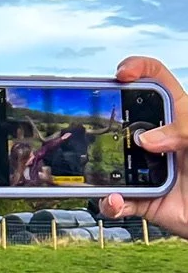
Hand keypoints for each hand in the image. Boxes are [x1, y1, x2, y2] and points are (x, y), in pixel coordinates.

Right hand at [100, 58, 187, 239]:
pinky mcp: (140, 198)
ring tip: (107, 176)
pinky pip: (115, 200)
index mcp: (177, 117)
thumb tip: (147, 139)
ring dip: (99, 169)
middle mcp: (157, 140)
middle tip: (95, 126)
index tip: (121, 75)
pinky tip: (116, 200)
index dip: (138, 69)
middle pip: (121, 118)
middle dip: (103, 118)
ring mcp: (144, 168)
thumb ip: (185, 130)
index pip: (156, 81)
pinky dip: (110, 203)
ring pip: (109, 161)